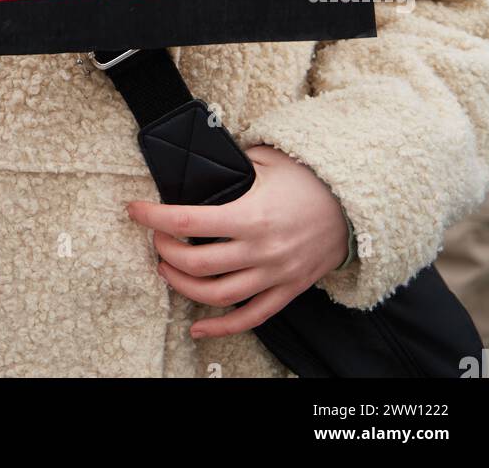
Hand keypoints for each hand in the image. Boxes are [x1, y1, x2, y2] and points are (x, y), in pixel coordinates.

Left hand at [126, 144, 349, 337]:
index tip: (135, 210)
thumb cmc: (309, 179)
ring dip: (182, 285)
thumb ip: (235, 162)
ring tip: (167, 270)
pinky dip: (221, 328)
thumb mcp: (269, 159)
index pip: (187, 219)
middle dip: (164, 251)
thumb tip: (206, 162)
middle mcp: (259, 249)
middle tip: (155, 239)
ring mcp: (273, 274)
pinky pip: (249, 317)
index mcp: (250, 214)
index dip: (154, 217)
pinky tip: (198, 329)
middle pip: (195, 262)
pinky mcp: (286, 290)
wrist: (354, 206)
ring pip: (216, 295)